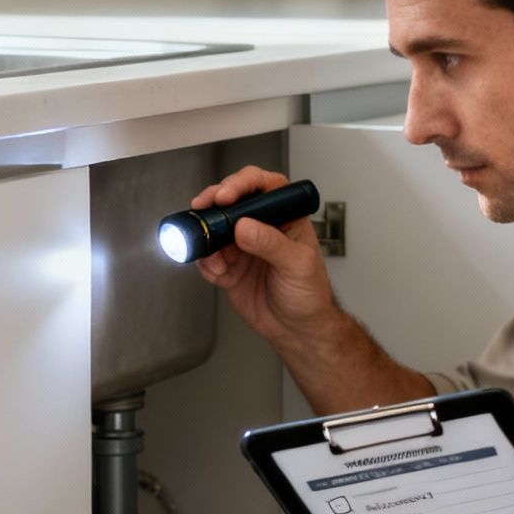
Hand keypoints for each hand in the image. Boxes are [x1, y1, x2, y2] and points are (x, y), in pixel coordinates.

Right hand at [189, 166, 339, 347]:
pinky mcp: (228, 268)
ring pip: (214, 228)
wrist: (297, 330)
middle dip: (214, 202)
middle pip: (232, 201)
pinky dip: (205, 262)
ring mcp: (242, 247)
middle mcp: (261, 227)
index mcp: (285, 217)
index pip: (263, 186)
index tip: (227, 195)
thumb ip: (271, 244)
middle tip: (204, 207)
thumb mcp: (298, 265)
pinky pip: (208, 258)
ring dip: (205, 235)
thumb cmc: (309, 294)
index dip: (242, 183)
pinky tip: (215, 270)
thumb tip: (244, 226)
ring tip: (208, 248)